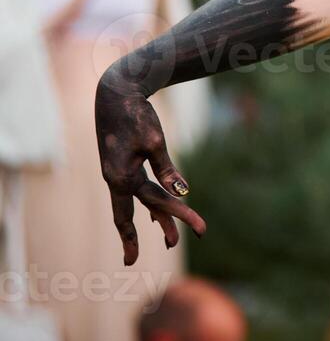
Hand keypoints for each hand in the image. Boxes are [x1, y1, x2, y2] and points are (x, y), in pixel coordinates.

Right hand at [95, 68, 204, 265]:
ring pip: (141, 202)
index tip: (203, 229)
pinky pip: (138, 191)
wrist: (115, 93)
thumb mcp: (153, 141)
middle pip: (143, 210)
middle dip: (162, 227)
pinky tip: (157, 214)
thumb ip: (165, 168)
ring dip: (156, 218)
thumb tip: (182, 192)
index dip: (179, 217)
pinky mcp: (124, 166)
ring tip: (169, 241)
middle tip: (174, 246)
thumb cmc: (135, 115)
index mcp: (121, 178)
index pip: (155, 203)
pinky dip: (150, 202)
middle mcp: (117, 180)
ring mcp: (119, 174)